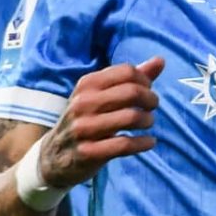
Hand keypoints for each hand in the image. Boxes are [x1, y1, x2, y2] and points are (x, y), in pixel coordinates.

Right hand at [40, 58, 164, 190]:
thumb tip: (160, 60)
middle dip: (151, 100)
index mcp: (86, 85)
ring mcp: (83, 128)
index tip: (148, 90)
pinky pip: (125, 144)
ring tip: (147, 123)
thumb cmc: (86, 118)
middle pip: (132, 92)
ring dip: (148, 120)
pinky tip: (149, 141)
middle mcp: (82, 103)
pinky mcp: (87, 152)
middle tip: (151, 108)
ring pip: (131, 117)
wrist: (54, 155)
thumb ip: (131, 79)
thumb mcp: (101, 95)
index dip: (145, 81)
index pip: (127, 72)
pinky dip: (144, 142)